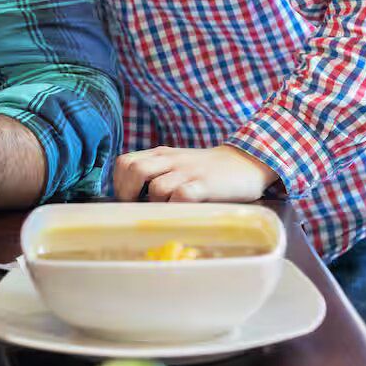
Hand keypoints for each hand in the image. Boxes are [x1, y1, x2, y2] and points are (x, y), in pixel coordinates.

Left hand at [112, 145, 279, 202]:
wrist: (245, 162)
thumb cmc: (206, 169)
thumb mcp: (177, 163)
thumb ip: (157, 173)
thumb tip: (131, 199)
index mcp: (160, 154)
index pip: (125, 161)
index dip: (119, 182)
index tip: (126, 198)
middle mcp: (170, 159)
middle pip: (133, 169)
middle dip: (128, 193)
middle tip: (136, 209)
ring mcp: (187, 171)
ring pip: (156, 186)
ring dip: (156, 203)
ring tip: (166, 210)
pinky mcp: (204, 184)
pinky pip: (181, 196)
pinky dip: (176, 207)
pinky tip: (182, 211)